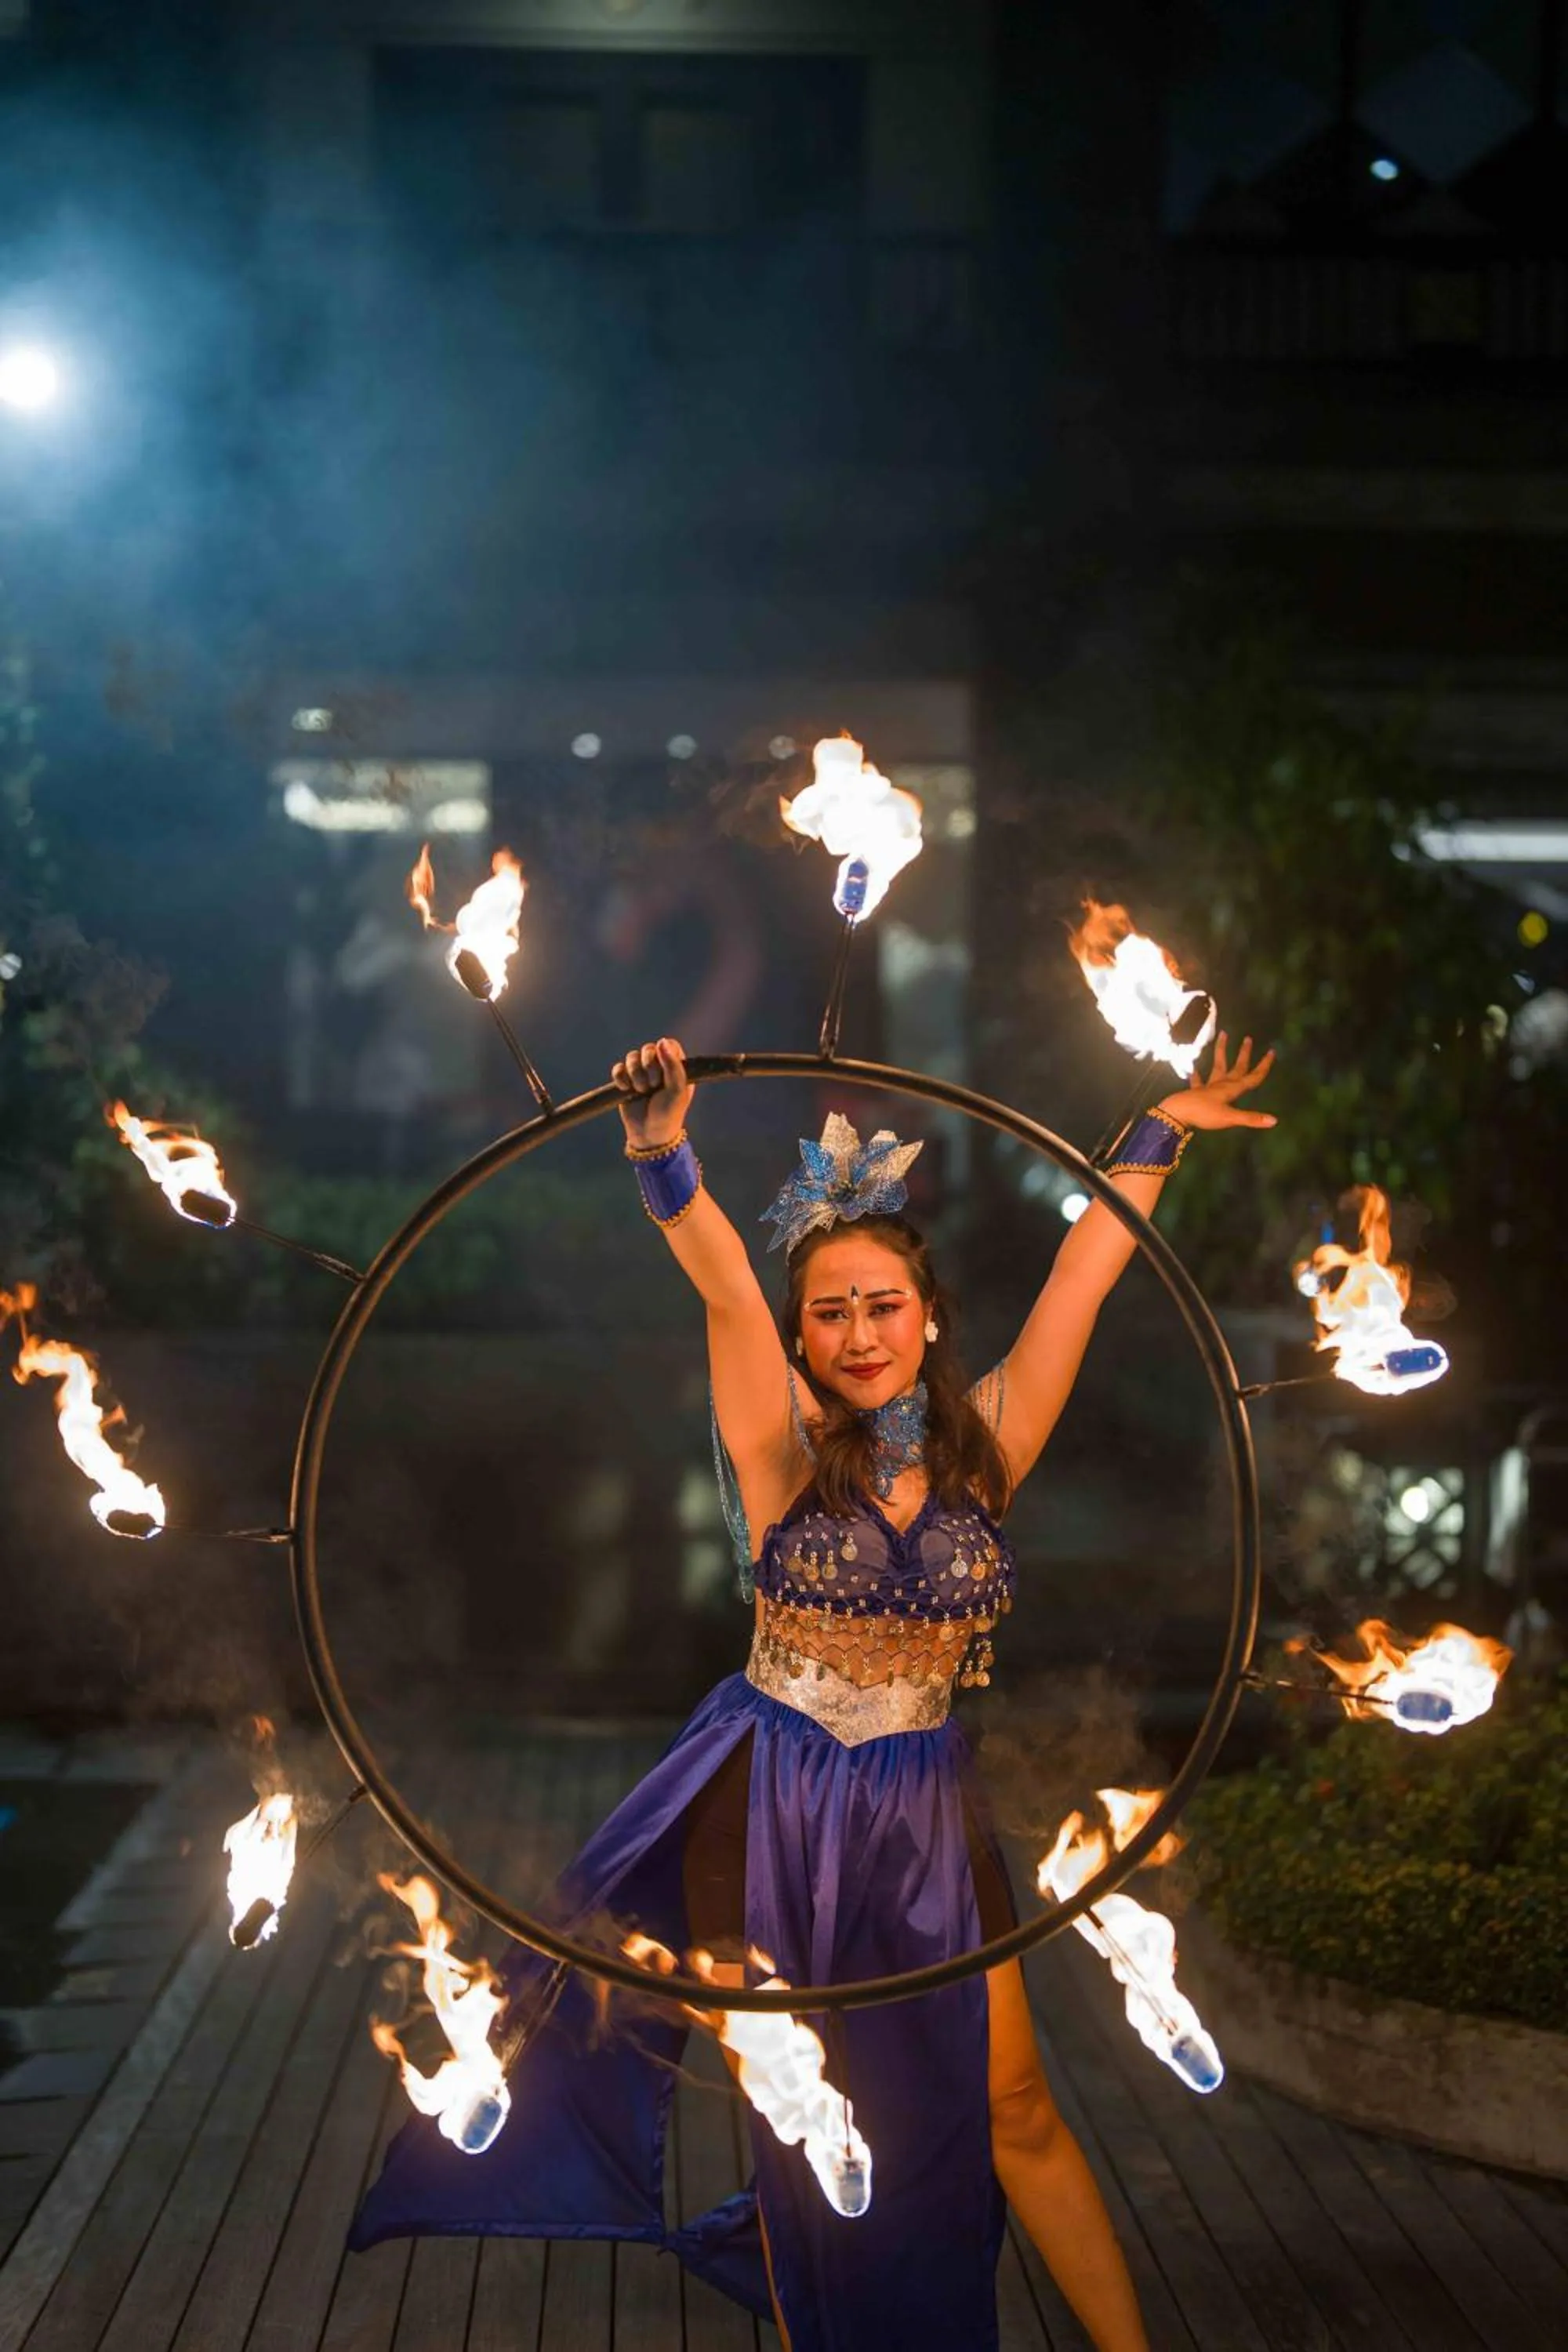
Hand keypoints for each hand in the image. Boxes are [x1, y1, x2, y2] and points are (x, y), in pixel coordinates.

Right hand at [612, 1036, 694, 1151]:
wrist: (649, 1134)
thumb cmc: (668, 1113)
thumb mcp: (677, 1090)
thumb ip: (673, 1065)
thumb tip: (661, 1041)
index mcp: (676, 1067)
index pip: (669, 1044)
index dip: (664, 1053)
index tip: (664, 1069)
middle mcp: (658, 1067)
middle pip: (648, 1049)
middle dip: (648, 1066)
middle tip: (654, 1085)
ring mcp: (641, 1074)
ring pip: (632, 1057)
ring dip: (635, 1073)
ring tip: (641, 1090)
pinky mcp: (625, 1082)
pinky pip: (618, 1068)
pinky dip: (620, 1077)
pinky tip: (626, 1089)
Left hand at [1159, 1033, 1276, 1132]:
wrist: (1178, 1113)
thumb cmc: (1205, 1114)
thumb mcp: (1230, 1118)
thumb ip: (1251, 1118)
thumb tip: (1274, 1121)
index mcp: (1232, 1089)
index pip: (1253, 1077)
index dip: (1263, 1066)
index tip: (1271, 1051)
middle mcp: (1222, 1084)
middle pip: (1237, 1067)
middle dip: (1244, 1054)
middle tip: (1248, 1038)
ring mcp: (1208, 1087)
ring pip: (1218, 1066)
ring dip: (1221, 1051)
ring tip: (1223, 1035)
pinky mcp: (1196, 1091)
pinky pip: (1198, 1081)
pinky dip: (1196, 1075)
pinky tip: (1194, 1069)